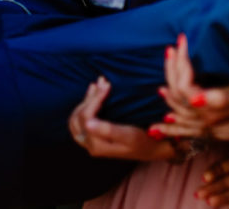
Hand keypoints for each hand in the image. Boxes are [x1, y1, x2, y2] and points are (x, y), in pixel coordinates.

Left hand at [68, 77, 184, 160]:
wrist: (151, 148)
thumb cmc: (143, 141)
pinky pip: (80, 119)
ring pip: (77, 117)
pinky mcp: (93, 136)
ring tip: (96, 85)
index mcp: (97, 145)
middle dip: (90, 97)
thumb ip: (108, 130)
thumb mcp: (129, 135)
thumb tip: (88, 123)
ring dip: (85, 100)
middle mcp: (90, 145)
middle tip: (103, 81)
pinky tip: (93, 93)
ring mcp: (89, 141)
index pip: (87, 117)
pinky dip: (84, 105)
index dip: (95, 98)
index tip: (107, 85)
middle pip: (79, 116)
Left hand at [154, 34, 228, 139]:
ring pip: (176, 108)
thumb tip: (195, 99)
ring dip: (168, 89)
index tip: (183, 41)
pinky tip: (157, 125)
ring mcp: (204, 126)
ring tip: (165, 70)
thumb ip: (219, 98)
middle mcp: (204, 119)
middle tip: (174, 47)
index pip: (184, 85)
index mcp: (211, 109)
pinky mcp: (206, 130)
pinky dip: (169, 127)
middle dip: (173, 68)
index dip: (181, 62)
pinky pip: (182, 131)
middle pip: (177, 94)